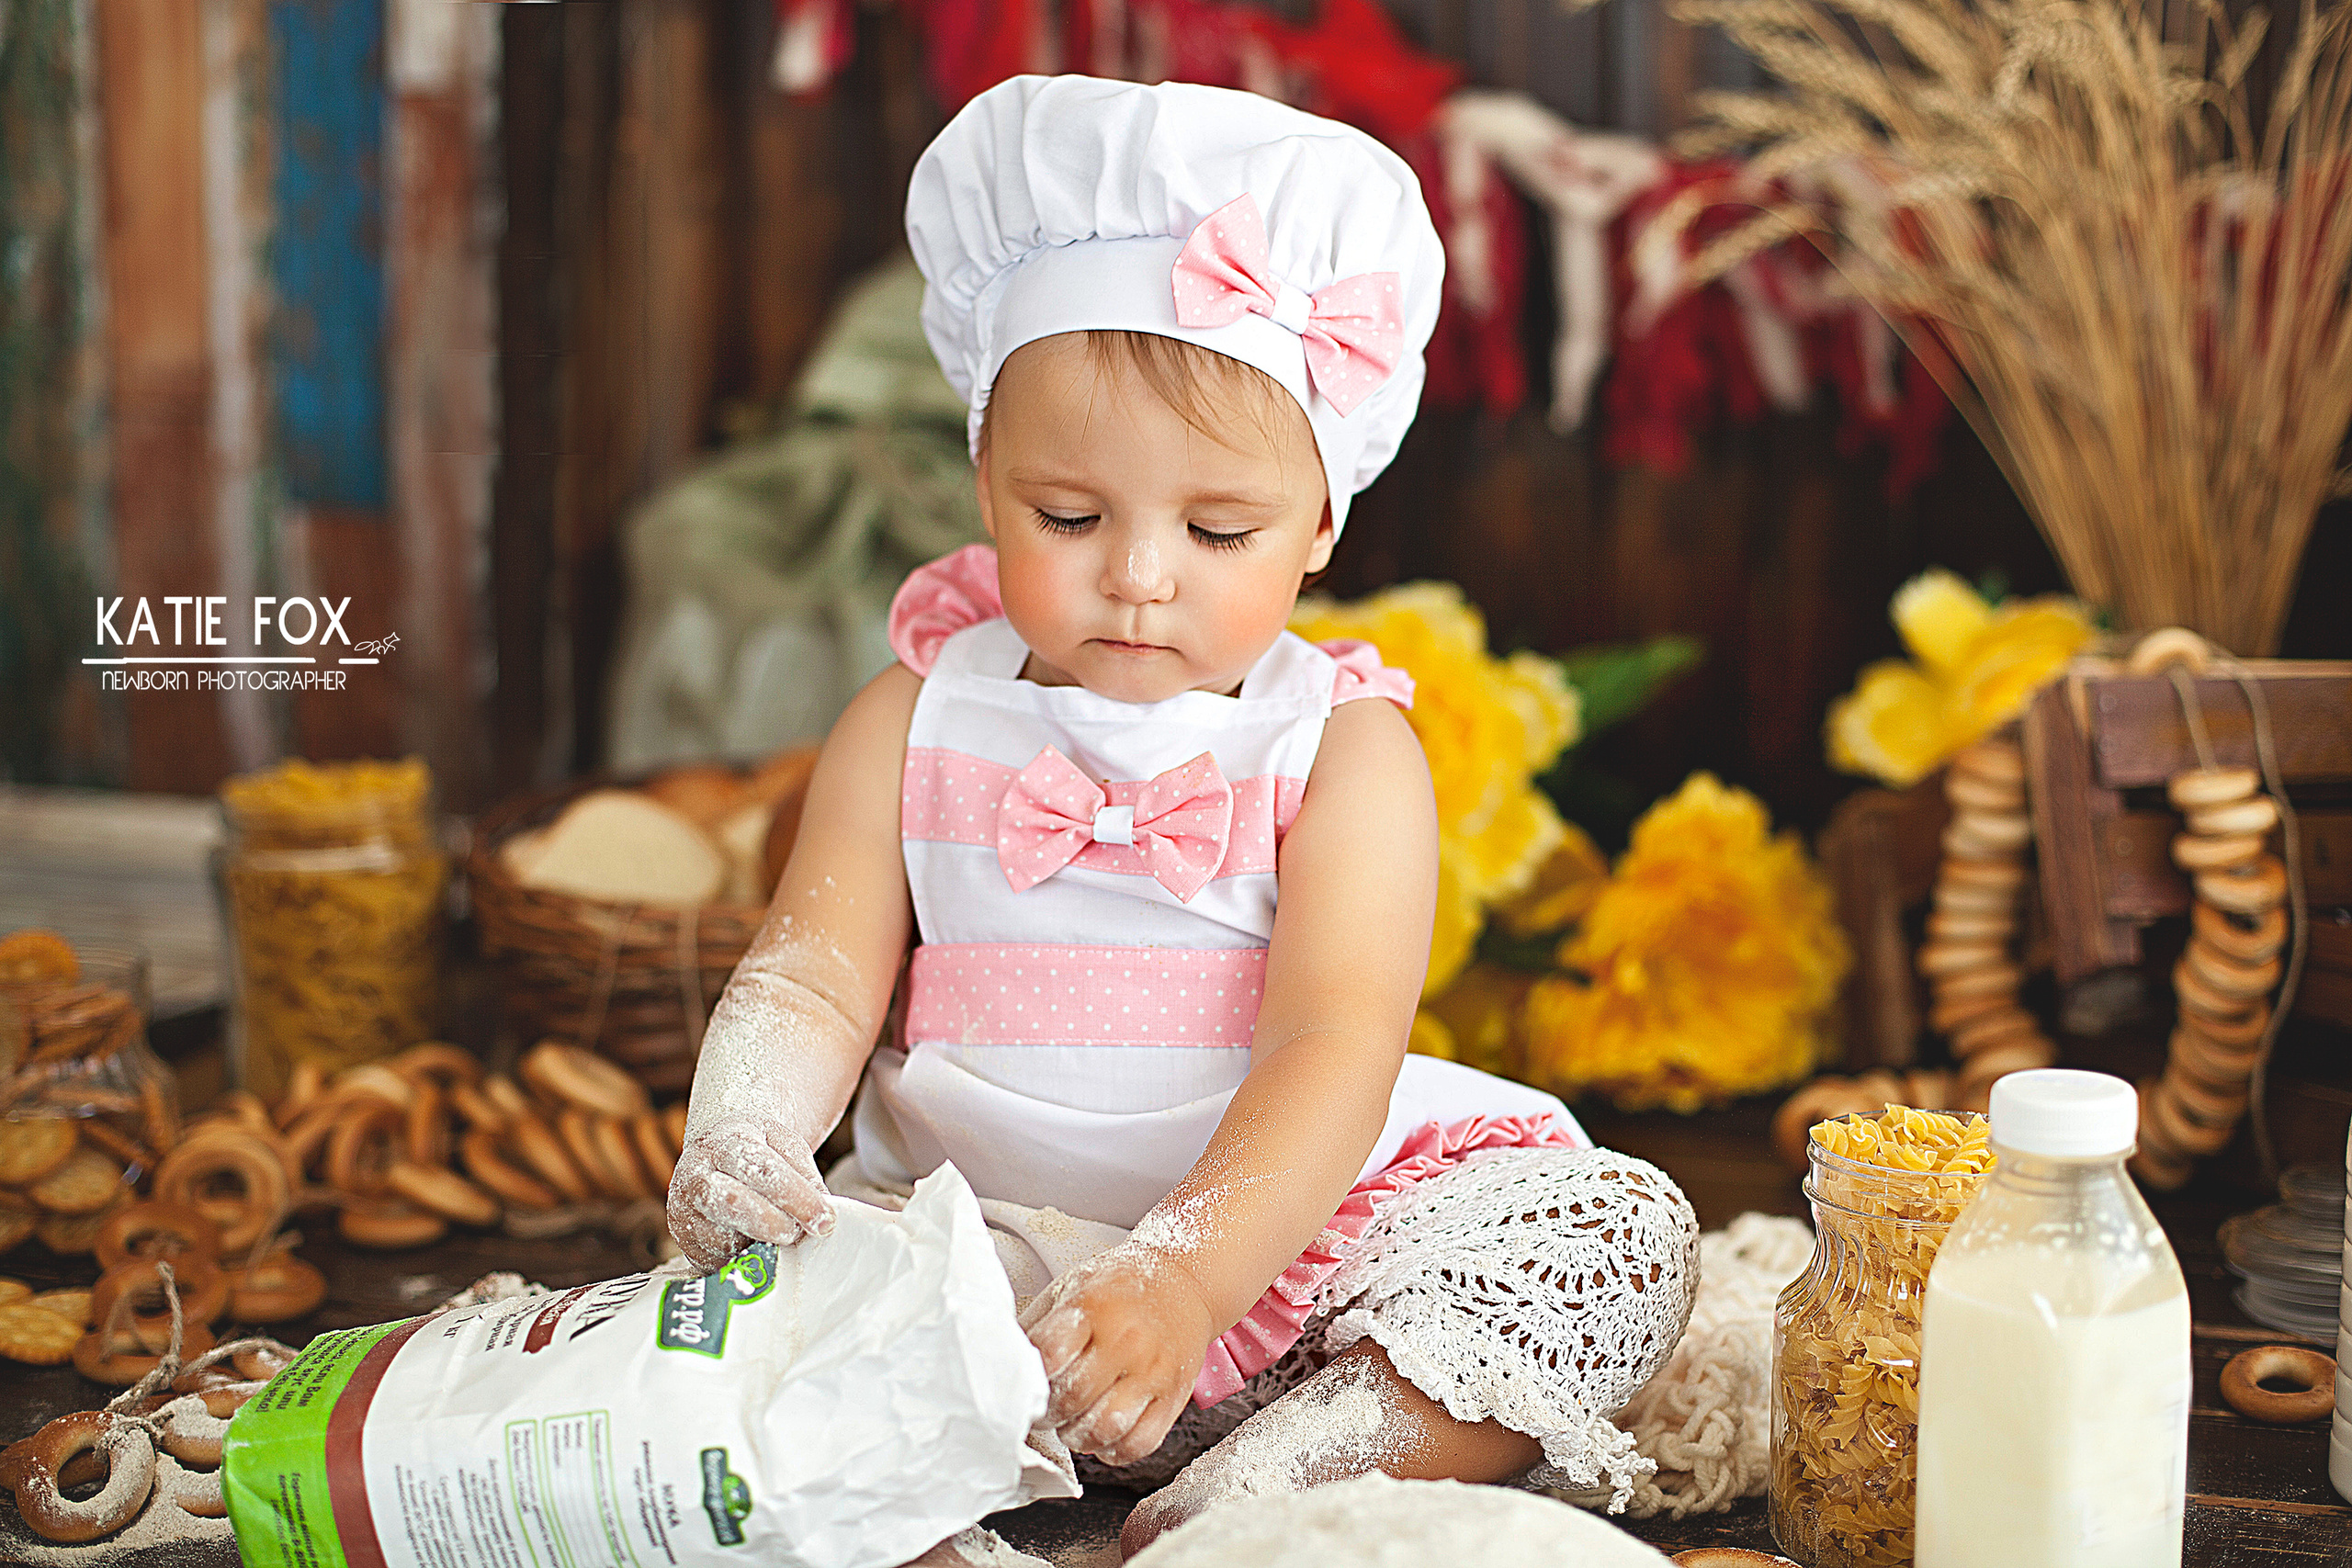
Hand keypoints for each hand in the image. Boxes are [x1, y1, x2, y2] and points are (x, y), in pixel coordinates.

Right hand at [666, 1110, 833, 1271]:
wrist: (713, 1154)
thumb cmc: (757, 1151)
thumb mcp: (784, 1146)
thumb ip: (805, 1175)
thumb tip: (822, 1217)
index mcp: (726, 1142)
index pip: (762, 1170)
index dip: (796, 1198)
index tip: (825, 1219)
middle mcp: (696, 1176)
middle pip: (731, 1202)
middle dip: (771, 1223)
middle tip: (797, 1233)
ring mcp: (684, 1212)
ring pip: (722, 1239)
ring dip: (759, 1247)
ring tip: (780, 1241)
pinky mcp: (685, 1243)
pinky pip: (714, 1262)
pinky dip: (742, 1263)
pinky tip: (758, 1251)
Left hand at [1018, 1243, 1216, 1465]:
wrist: (1184, 1282)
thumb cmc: (1119, 1288)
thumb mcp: (1072, 1288)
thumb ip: (1039, 1326)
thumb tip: (1000, 1364)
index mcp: (1094, 1309)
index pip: (1049, 1355)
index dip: (1028, 1380)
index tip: (1023, 1387)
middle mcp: (1126, 1341)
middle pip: (1073, 1398)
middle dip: (1047, 1414)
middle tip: (1043, 1412)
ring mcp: (1153, 1372)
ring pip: (1106, 1427)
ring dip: (1077, 1436)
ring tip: (1071, 1424)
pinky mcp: (1174, 1397)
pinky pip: (1139, 1443)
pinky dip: (1112, 1451)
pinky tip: (1101, 1437)